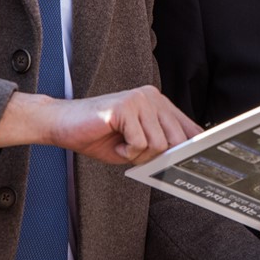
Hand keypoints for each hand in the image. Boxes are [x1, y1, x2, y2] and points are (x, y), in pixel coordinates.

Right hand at [0, 86, 201, 164]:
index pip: (188, 127)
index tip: (197, 162)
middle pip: (177, 139)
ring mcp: (139, 99)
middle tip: (134, 152)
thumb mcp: (136, 143)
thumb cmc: (98, 135)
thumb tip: (183, 157)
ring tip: (121, 143)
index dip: (193, 146)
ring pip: (159, 143)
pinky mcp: (125, 106)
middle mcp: (152, 96)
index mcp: (158, 102)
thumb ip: (160, 145)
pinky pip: (140, 143)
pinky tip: (115, 141)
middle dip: (157, 155)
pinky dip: (127, 152)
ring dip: (138, 154)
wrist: (62, 124)